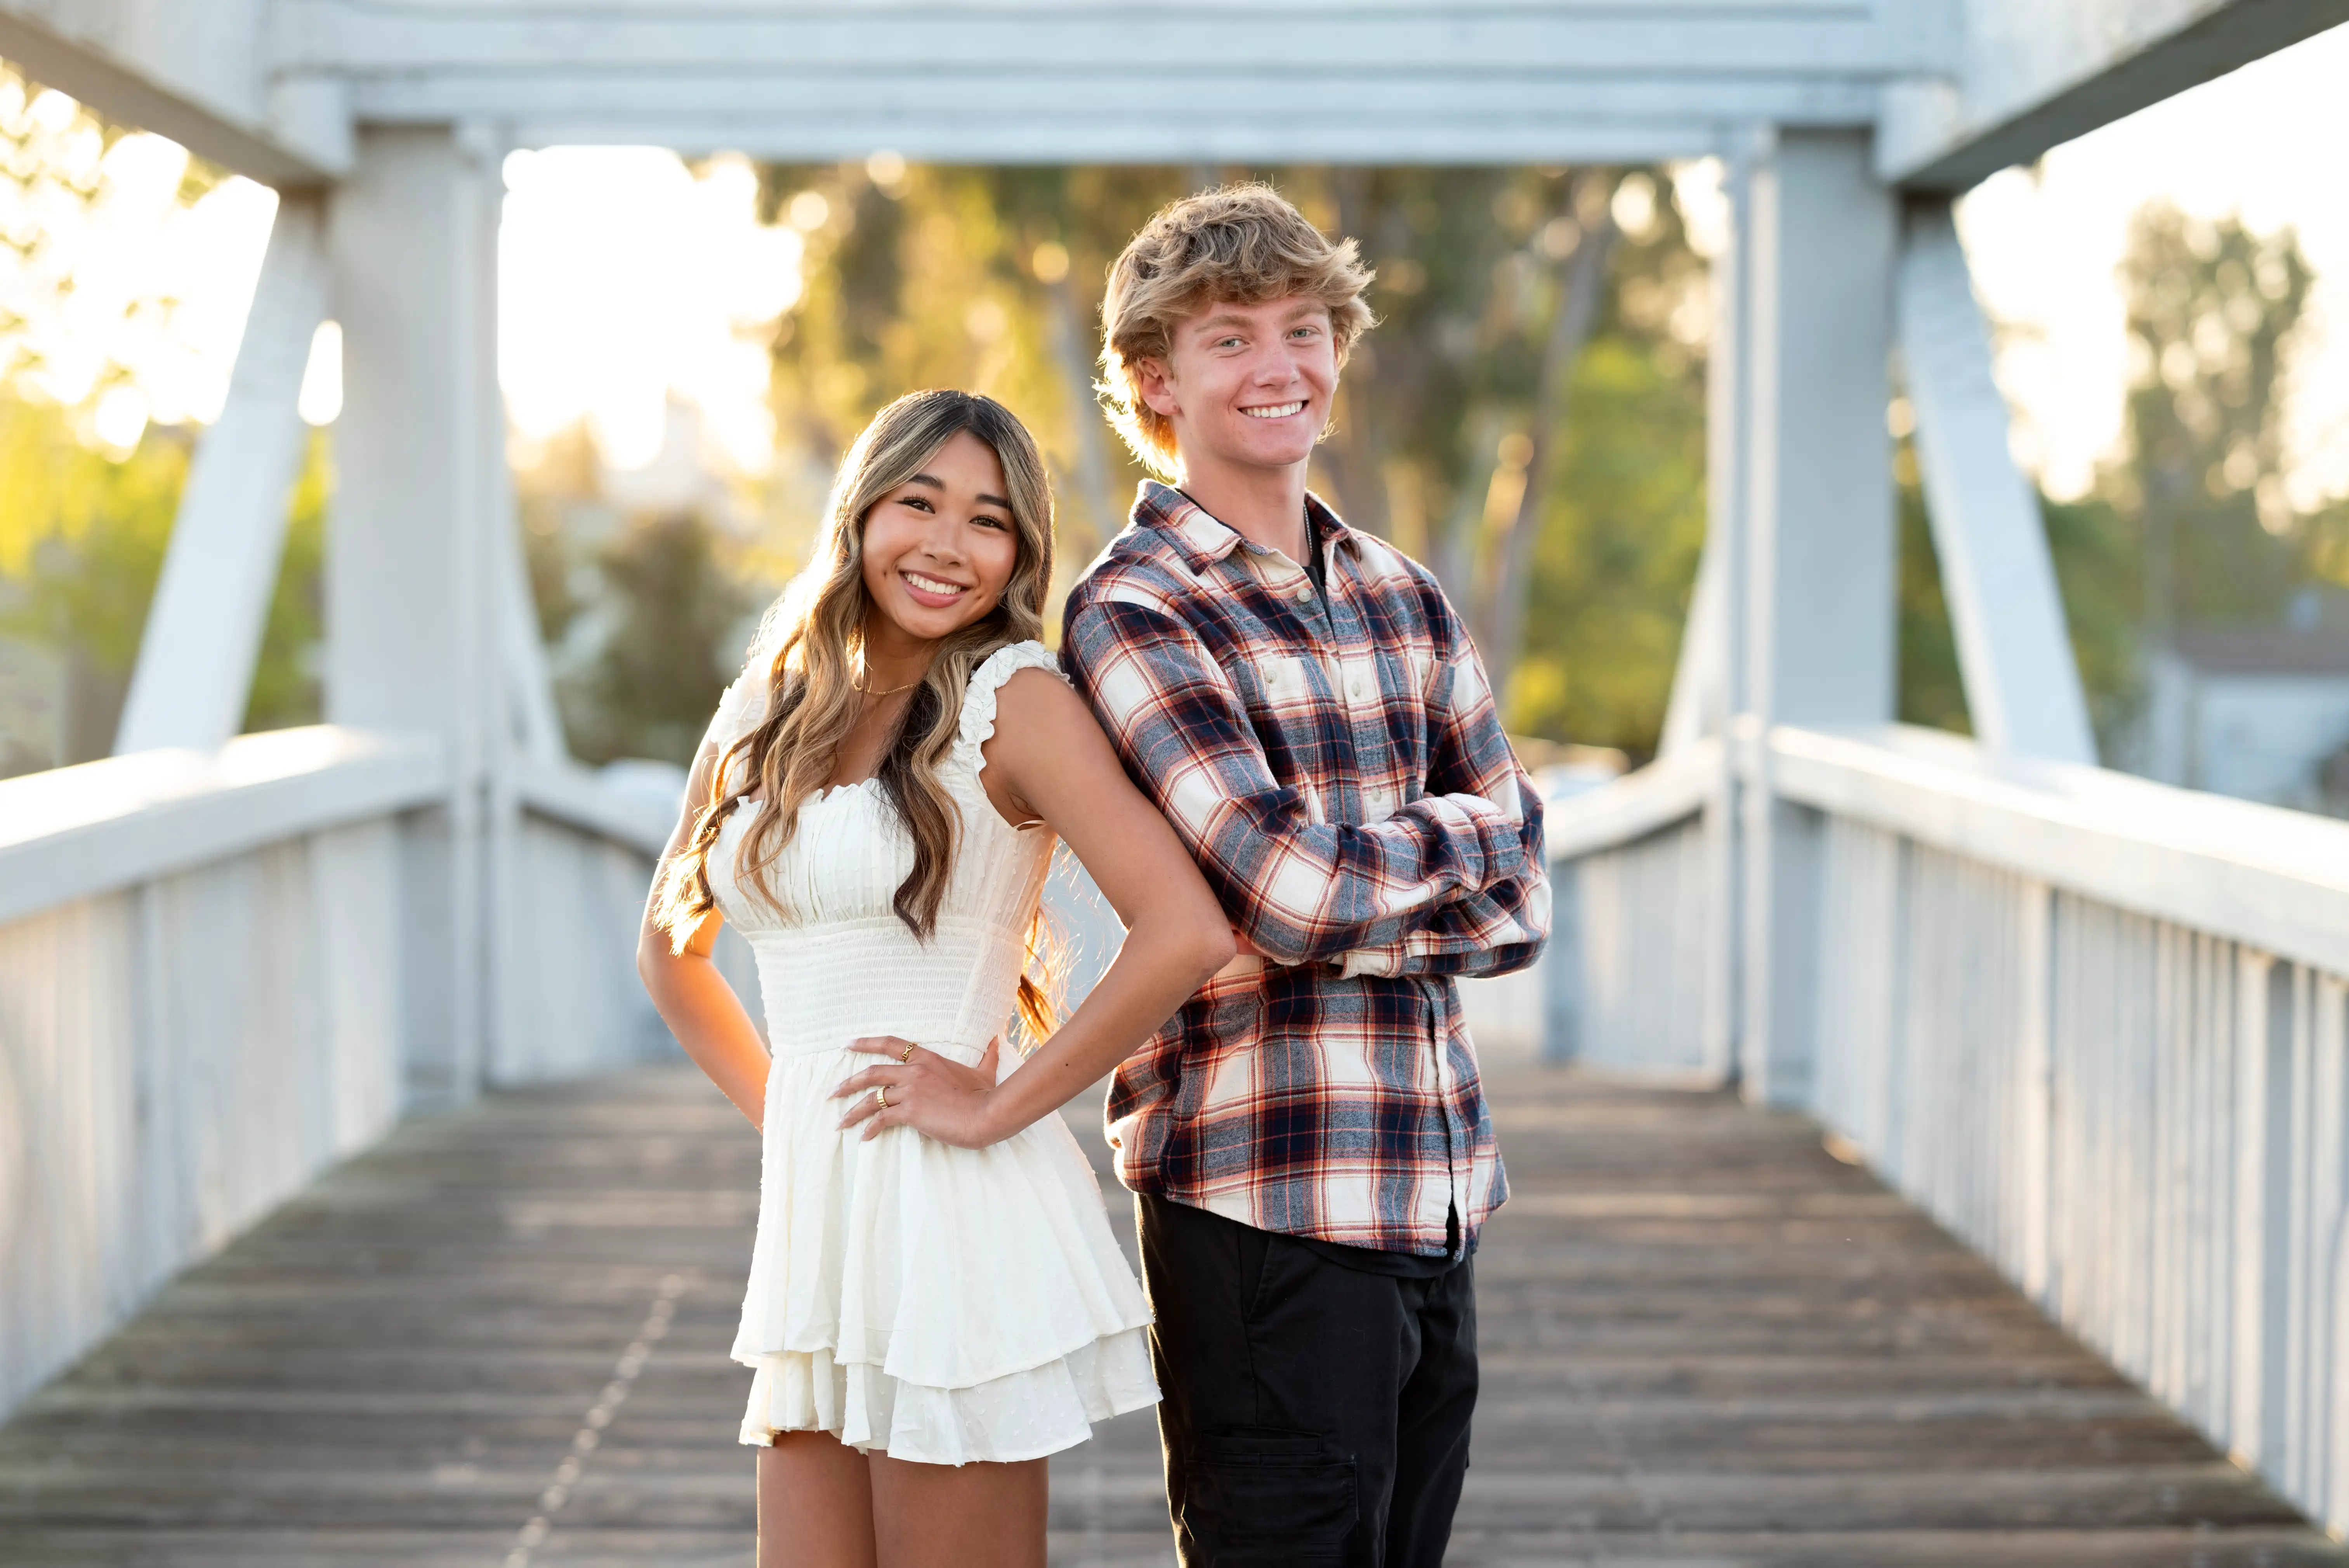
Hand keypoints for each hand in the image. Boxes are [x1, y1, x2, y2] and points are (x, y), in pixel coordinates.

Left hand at [833, 1035, 1005, 1147]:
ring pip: (871, 1098)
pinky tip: (864, 1137)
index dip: (866, 1043)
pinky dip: (870, 1128)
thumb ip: (987, 1056)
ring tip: (840, 1121)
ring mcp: (910, 1091)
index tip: (847, 1045)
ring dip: (852, 1110)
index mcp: (927, 1058)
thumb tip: (997, 1041)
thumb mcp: (984, 1072)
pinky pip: (882, 1119)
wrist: (987, 1114)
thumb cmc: (985, 1095)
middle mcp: (914, 1071)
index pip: (890, 1044)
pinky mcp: (910, 1111)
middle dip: (849, 1083)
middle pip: (872, 1072)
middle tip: (833, 1092)